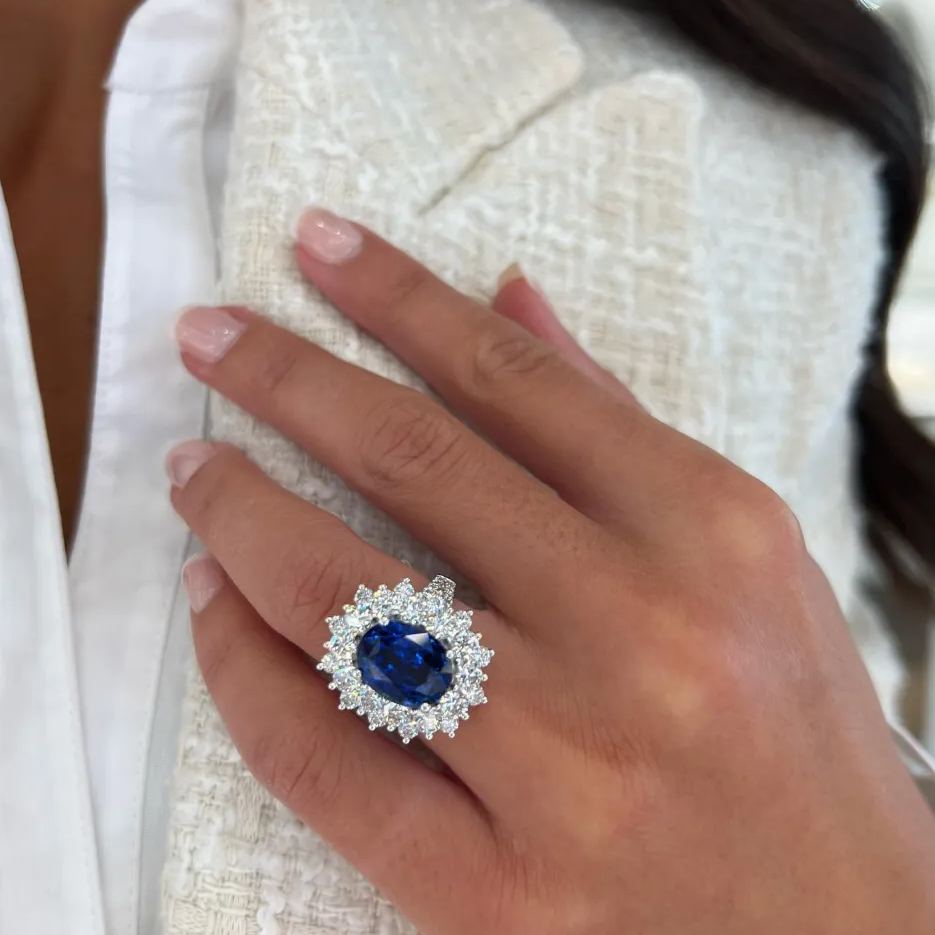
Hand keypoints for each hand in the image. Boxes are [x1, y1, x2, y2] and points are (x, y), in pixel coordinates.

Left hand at [168, 209, 934, 934]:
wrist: (844, 933)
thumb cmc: (795, 729)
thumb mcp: (741, 554)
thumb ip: (613, 423)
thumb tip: (507, 301)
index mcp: (708, 532)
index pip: (511, 376)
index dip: (395, 297)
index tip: (315, 247)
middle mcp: (638, 634)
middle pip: (413, 461)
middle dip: (286, 378)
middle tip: (210, 337)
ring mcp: (564, 767)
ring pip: (341, 601)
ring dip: (241, 512)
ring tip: (195, 469)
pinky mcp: (495, 893)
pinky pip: (323, 760)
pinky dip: (241, 671)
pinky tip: (214, 608)